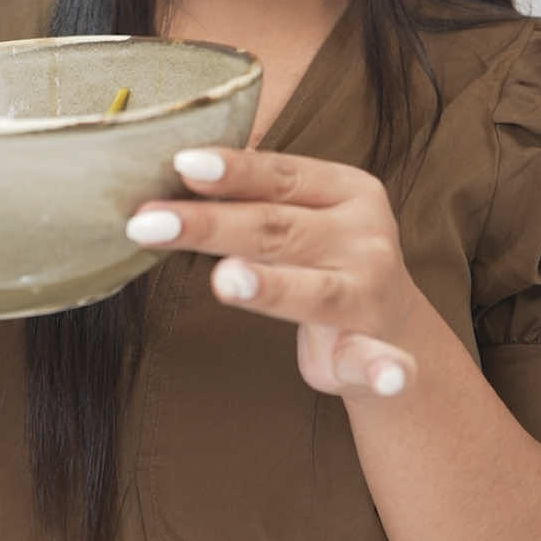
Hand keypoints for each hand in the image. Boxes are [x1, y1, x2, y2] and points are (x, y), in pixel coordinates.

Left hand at [125, 147, 420, 398]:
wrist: (393, 331)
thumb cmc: (323, 259)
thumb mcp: (301, 216)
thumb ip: (255, 196)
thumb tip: (176, 167)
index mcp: (346, 190)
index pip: (280, 175)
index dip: (233, 170)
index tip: (182, 164)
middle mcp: (363, 236)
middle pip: (276, 228)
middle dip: (210, 225)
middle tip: (147, 224)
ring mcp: (370, 294)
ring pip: (313, 290)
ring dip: (269, 287)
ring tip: (226, 279)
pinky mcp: (376, 355)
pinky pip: (378, 363)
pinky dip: (386, 371)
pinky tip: (389, 376)